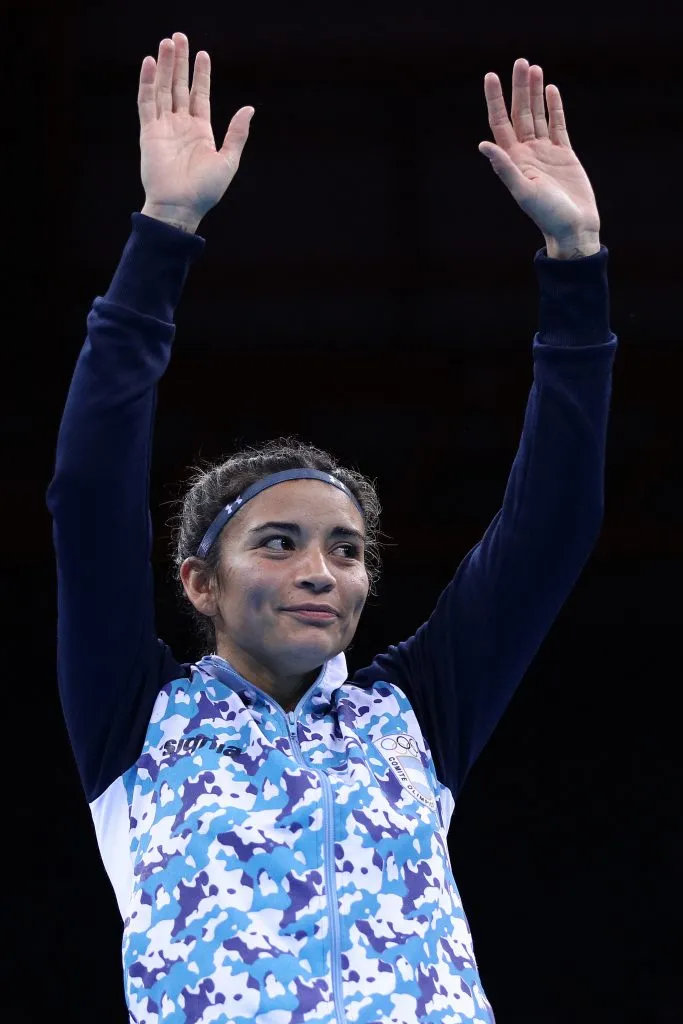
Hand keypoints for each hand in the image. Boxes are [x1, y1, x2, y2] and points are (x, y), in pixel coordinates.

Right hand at [138, 32, 253, 224]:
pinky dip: (147, 82)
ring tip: (167, 42)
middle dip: (180, 62)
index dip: (201, 74)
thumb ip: (237, 134)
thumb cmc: (206, 190)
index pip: (199, 95)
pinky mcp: (149, 132)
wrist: (181, 206)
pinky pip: (146, 103)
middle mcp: (181, 125)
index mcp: (200, 131)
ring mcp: (164, 127)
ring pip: (163, 89)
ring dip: (164, 66)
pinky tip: (148, 63)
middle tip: (178, 37)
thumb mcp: (228, 160)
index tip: (202, 54)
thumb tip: (249, 108)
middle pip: (179, 86)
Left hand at [478, 59, 599, 250]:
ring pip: (537, 115)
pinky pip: (558, 125)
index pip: (500, 123)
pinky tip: (552, 91)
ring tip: (535, 68)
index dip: (495, 99)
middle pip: (520, 113)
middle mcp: (527, 153)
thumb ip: (504, 168)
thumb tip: (483, 145)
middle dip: (519, 88)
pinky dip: (555, 107)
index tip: (491, 76)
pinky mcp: (564, 154)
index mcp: (513, 160)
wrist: (573, 227)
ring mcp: (545, 152)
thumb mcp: (523, 191)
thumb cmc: (547, 214)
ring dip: (535, 93)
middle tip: (521, 62)